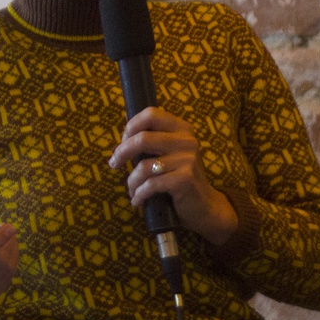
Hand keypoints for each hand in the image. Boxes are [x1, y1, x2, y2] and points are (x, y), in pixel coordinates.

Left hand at [108, 106, 237, 245]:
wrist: (204, 205)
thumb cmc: (179, 177)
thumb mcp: (169, 153)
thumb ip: (151, 142)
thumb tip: (121, 140)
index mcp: (182, 128)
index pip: (151, 114)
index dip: (131, 126)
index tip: (122, 141)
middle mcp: (187, 140)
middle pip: (143, 138)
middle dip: (122, 152)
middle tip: (114, 164)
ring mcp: (188, 159)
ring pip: (144, 166)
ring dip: (132, 181)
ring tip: (132, 189)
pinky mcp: (185, 179)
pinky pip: (151, 184)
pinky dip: (139, 194)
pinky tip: (137, 200)